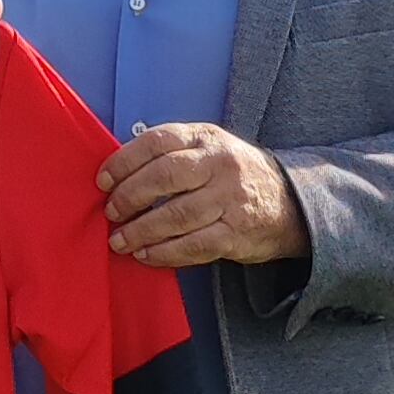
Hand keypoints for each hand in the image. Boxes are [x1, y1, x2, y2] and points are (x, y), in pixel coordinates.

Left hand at [100, 122, 308, 266]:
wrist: (290, 203)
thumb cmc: (234, 175)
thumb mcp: (209, 148)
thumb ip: (172, 154)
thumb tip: (118, 174)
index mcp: (206, 138)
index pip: (157, 141)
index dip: (124, 161)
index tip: (102, 180)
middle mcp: (219, 164)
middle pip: (164, 177)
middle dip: (129, 196)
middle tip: (110, 212)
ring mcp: (230, 199)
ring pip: (176, 215)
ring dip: (140, 230)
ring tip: (119, 240)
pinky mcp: (236, 233)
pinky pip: (193, 245)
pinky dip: (164, 253)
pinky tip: (145, 255)